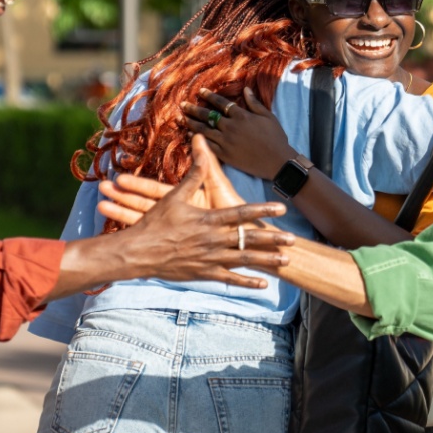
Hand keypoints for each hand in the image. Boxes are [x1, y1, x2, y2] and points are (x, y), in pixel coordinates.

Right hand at [67, 135, 293, 295]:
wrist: (138, 252)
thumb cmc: (155, 224)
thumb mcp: (174, 197)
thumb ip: (192, 175)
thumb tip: (201, 149)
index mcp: (208, 220)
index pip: (241, 214)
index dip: (262, 210)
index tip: (281, 209)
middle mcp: (213, 240)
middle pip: (248, 239)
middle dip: (272, 239)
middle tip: (293, 240)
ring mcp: (210, 259)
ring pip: (244, 260)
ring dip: (266, 260)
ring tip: (286, 261)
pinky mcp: (204, 273)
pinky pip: (230, 279)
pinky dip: (247, 282)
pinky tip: (263, 283)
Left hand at [182, 86, 297, 179]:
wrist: (278, 161)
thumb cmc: (276, 138)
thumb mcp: (268, 116)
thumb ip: (255, 103)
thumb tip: (246, 89)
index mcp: (241, 116)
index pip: (221, 103)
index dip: (209, 96)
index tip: (200, 91)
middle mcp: (231, 127)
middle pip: (208, 116)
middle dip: (194, 109)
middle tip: (183, 105)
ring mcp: (226, 142)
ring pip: (204, 130)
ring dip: (192, 123)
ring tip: (182, 118)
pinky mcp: (225, 155)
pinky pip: (207, 145)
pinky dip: (198, 140)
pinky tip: (190, 135)